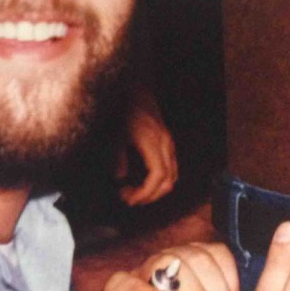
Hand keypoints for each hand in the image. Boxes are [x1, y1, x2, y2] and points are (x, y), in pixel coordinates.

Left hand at [117, 87, 177, 205]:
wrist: (137, 91)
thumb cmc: (125, 111)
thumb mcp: (116, 134)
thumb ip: (118, 156)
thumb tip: (120, 178)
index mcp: (153, 143)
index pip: (158, 176)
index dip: (146, 192)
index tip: (129, 198)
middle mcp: (165, 145)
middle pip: (168, 180)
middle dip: (150, 195)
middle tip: (129, 198)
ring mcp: (168, 143)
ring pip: (172, 175)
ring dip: (155, 189)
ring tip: (135, 192)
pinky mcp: (167, 142)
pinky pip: (170, 167)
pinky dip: (159, 179)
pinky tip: (142, 179)